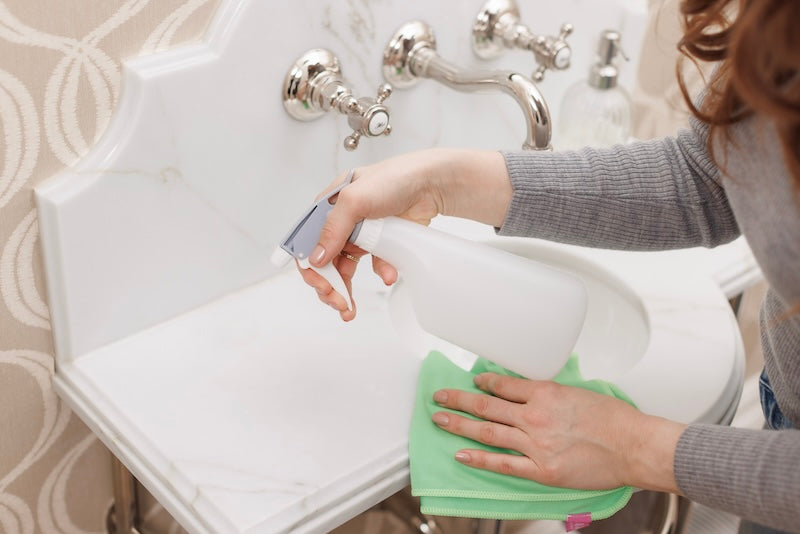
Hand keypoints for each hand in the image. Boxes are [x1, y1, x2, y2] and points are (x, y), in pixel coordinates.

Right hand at [299, 148, 510, 320]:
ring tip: (349, 308)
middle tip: (336, 301)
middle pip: (324, 260)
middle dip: (327, 284)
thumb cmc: (393, 179)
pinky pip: (374, 265)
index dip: (309, 266)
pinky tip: (388, 276)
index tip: (320, 285)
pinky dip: (380, 273)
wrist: (430, 184)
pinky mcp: (381, 243)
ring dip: (345, 289)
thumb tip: (316, 259)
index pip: (307, 241)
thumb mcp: (355, 200)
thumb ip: (333, 229)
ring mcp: (361, 234)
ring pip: (345, 268)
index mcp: (328, 207)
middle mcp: (342, 222)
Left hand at [431, 372, 686, 492]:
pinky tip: (462, 454)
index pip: (502, 385)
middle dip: (458, 400)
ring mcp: (536, 444)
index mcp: (544, 393)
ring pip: (488, 432)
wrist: (634, 446)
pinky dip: (480, 459)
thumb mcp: (577, 392)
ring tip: (440, 420)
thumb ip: (550, 393)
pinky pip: (503, 463)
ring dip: (460, 425)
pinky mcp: (541, 469)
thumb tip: (530, 392)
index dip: (483, 383)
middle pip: (486, 406)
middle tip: (439, 397)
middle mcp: (535, 416)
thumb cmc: (614, 419)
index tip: (473, 382)